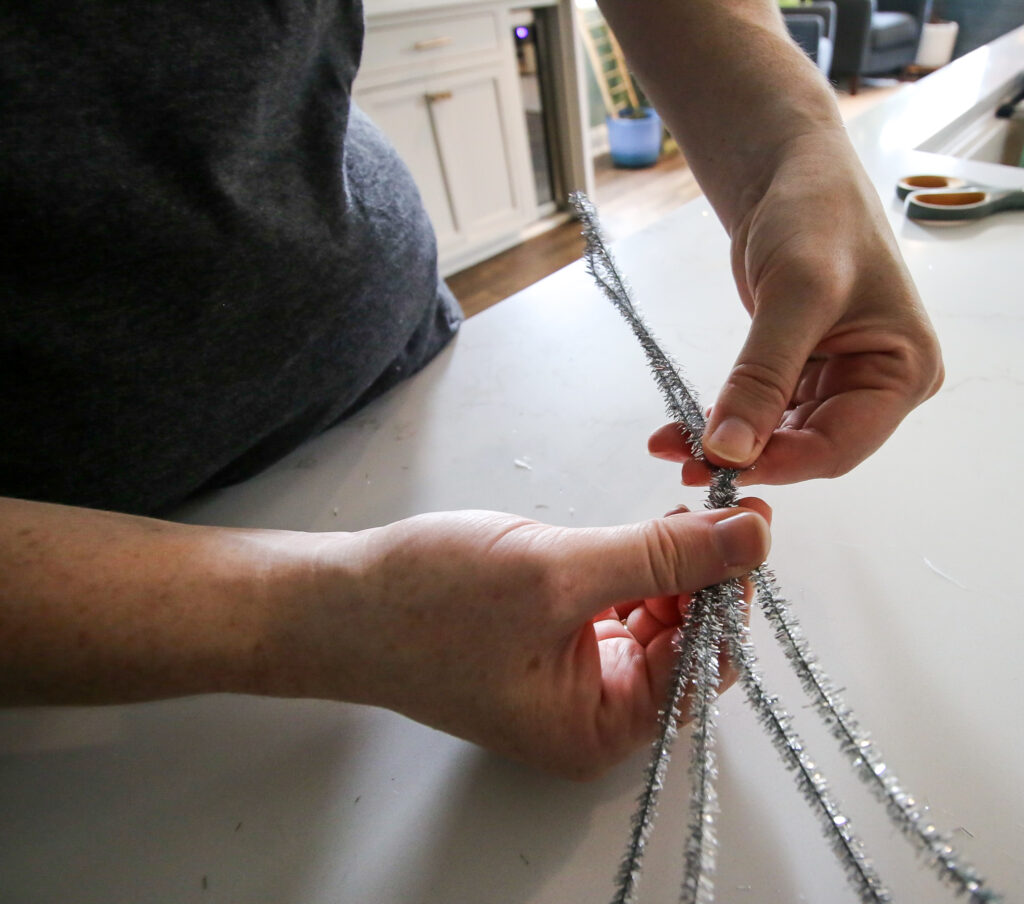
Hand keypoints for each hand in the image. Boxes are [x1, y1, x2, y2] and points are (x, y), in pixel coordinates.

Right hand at [269, 503, 770, 778]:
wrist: (333, 602)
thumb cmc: (426, 604)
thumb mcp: (559, 571)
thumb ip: (664, 555)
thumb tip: (753, 537)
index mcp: (599, 728)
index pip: (701, 664)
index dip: (732, 593)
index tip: (748, 525)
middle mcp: (591, 714)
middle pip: (684, 643)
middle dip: (703, 576)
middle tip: (719, 507)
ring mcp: (567, 678)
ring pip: (653, 620)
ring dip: (670, 567)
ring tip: (676, 512)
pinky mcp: (546, 642)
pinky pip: (614, 608)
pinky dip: (633, 569)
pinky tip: (639, 532)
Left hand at [648, 130, 943, 485]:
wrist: (788, 174)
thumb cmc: (816, 215)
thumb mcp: (796, 293)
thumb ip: (763, 376)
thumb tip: (730, 449)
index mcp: (904, 371)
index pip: (840, 445)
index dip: (780, 464)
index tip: (722, 467)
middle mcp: (875, 383)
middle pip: (807, 447)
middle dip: (747, 457)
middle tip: (688, 464)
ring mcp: (835, 379)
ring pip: (778, 436)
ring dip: (727, 445)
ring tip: (673, 447)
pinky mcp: (797, 371)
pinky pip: (760, 411)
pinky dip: (723, 420)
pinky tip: (684, 427)